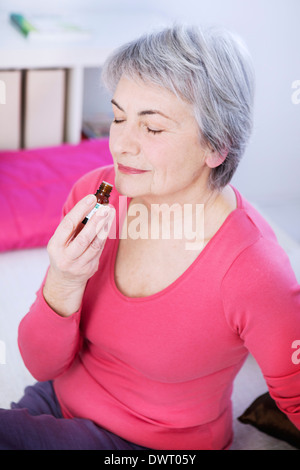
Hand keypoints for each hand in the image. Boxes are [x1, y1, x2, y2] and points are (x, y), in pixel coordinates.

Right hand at [43, 194, 114, 316]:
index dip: (81, 210)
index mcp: (55, 246)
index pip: (68, 225)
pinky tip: (109, 225)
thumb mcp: (61, 239)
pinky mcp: (90, 269)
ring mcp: (78, 265)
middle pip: (84, 238)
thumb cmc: (64, 251)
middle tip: (106, 207)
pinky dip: (104, 236)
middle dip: (96, 221)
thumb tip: (93, 204)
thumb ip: (74, 225)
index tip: (92, 198)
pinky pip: (99, 250)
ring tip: (111, 213)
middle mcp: (66, 257)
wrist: (65, 279)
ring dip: (105, 228)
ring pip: (95, 245)